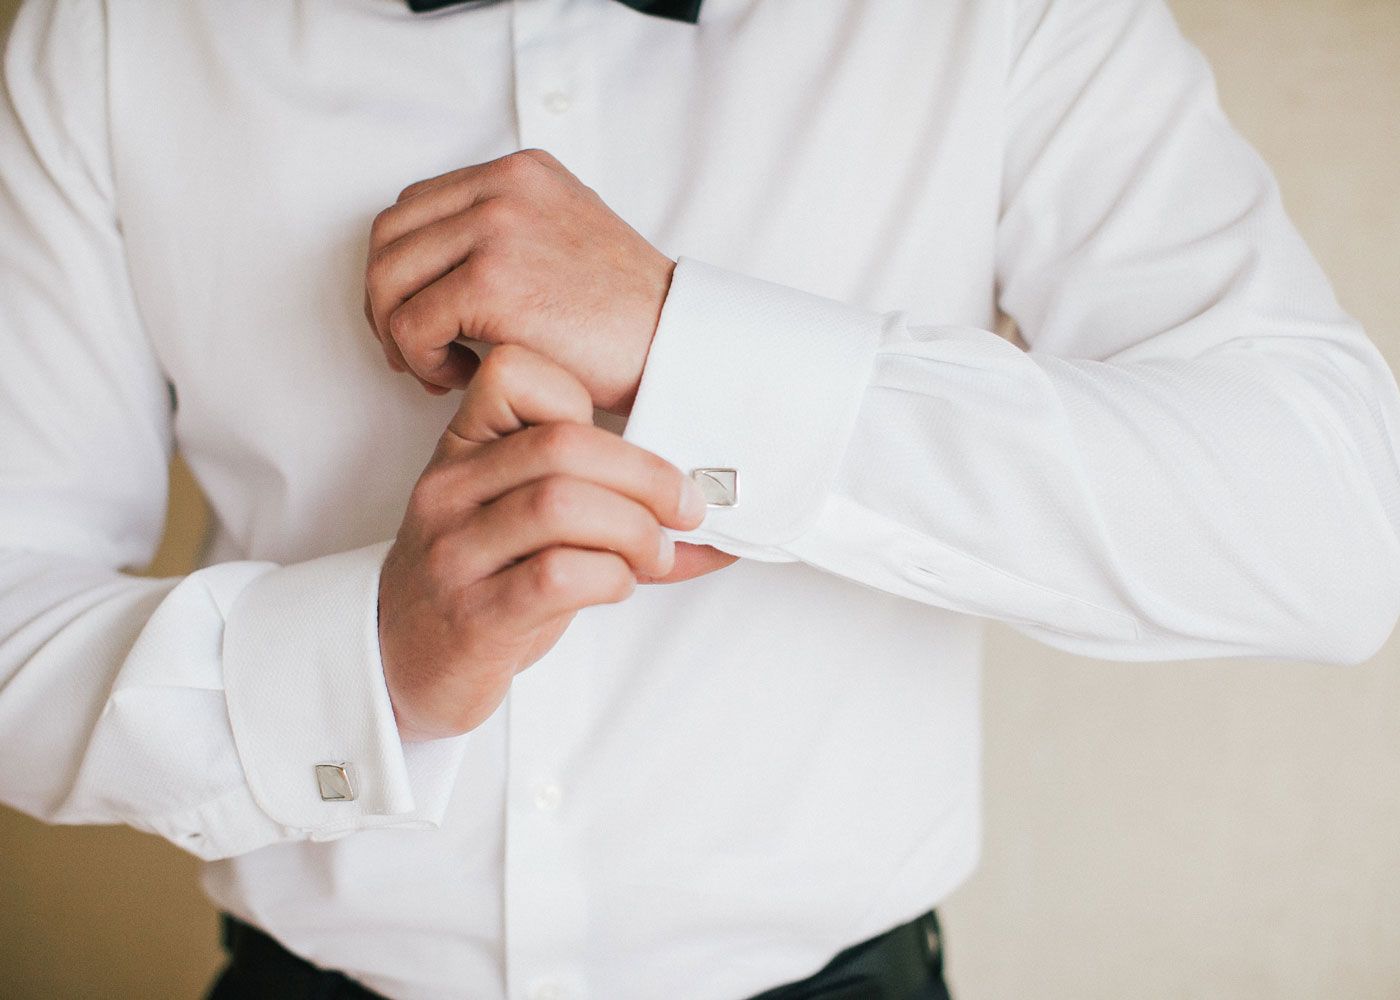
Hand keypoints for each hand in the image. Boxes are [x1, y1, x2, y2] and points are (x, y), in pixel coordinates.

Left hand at [364, 148, 673, 413]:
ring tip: (436, 368)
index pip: (416, 208)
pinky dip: (421, 359)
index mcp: (519, 172)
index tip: (419, 317)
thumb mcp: (570, 237)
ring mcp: (496, 228)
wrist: (676, 344)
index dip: (401, 269)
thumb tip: (443, 262)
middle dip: (386, 302)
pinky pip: (411, 323)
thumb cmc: (628, 316)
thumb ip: (511, 231)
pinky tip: (456, 378)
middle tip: (413, 351)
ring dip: (399, 334)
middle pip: (389, 238)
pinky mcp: (492, 281)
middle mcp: (503, 187)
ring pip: (387, 279)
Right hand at [379, 345, 735, 740]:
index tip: (626, 448)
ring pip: (561, 505)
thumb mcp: (518, 520)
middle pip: (563, 445)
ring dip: (634, 530)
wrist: (402, 662)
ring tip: (654, 554)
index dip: (585, 398)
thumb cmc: (480, 581)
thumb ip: (596, 498)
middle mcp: (448, 490)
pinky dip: (612, 576)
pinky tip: (617, 586)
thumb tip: (707, 507)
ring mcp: (454, 552)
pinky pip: (557, 575)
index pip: (516, 373)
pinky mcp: (473, 616)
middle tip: (682, 510)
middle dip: (646, 477)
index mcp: (461, 449)